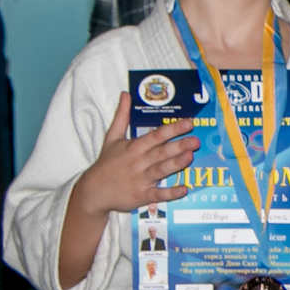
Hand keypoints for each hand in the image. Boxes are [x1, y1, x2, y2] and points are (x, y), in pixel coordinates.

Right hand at [70, 92, 196, 218]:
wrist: (93, 191)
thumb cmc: (106, 163)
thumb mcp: (112, 137)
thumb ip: (121, 116)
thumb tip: (126, 94)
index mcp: (134, 147)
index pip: (155, 136)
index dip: (172, 129)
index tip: (189, 122)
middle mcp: (139, 162)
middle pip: (161, 152)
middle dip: (178, 146)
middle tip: (195, 140)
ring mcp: (141, 180)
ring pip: (161, 170)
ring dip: (175, 164)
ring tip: (190, 156)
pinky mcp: (142, 196)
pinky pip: (158, 195)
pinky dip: (170, 193)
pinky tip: (184, 189)